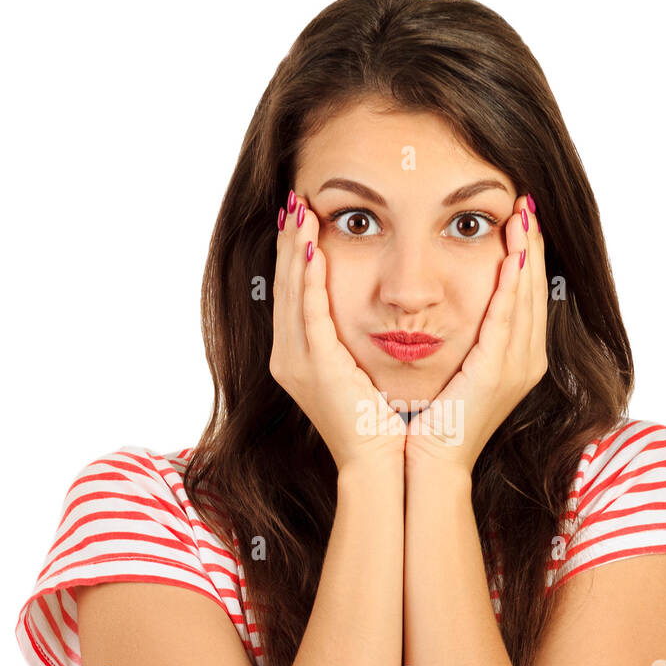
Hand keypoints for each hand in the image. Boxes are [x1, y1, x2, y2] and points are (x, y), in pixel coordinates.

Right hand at [269, 191, 406, 474]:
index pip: (293, 294)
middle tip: (293, 201)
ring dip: (294, 249)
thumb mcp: (360, 373)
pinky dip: (309, 278)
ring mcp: (297, 362)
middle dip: (287, 242)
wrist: (379, 464)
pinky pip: (309, 313)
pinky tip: (312, 248)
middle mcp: (289, 357)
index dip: (293, 255)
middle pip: (284, 286)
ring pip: (291, 293)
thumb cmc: (381, 422)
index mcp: (299, 358)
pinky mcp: (314, 367)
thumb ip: (353, 341)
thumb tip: (370, 310)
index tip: (300, 219)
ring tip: (299, 212)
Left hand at [405, 193, 547, 476]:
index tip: (519, 218)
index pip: (526, 295)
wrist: (427, 461)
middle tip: (526, 202)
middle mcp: (526, 360)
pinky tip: (513, 256)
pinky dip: (512, 285)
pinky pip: (508, 319)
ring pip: (527, 297)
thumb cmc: (429, 420)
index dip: (526, 255)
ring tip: (522, 214)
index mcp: (516, 359)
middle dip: (532, 244)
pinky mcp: (498, 372)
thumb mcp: (452, 370)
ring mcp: (516, 367)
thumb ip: (462, 339)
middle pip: (535, 289)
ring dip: (526, 253)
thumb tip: (448, 306)